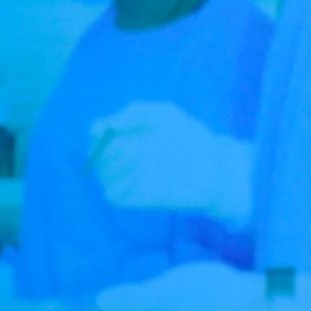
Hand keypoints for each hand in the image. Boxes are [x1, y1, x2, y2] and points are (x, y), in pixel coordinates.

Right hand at [89, 101, 251, 225]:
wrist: (214, 166)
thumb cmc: (190, 136)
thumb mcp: (165, 114)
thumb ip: (135, 112)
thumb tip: (106, 124)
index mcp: (126, 136)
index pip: (98, 134)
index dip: (96, 131)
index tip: (102, 129)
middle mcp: (123, 158)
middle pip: (95, 155)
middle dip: (102, 149)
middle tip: (122, 144)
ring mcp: (129, 179)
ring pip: (103, 174)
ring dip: (115, 164)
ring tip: (140, 155)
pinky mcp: (137, 198)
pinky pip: (114, 194)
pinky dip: (120, 183)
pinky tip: (140, 173)